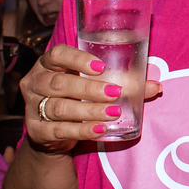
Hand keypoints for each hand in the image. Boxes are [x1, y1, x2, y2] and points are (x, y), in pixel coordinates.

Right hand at [21, 44, 161, 153]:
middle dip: (90, 89)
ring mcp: (32, 107)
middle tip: (115, 92)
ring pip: (60, 108)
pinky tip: (100, 129)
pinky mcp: (36, 131)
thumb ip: (123, 84)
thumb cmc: (76, 99)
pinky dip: (82, 130)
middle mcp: (35, 83)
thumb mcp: (93, 86)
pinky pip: (59, 130)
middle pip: (60, 83)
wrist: (53, 134)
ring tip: (114, 112)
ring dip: (89, 110)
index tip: (101, 67)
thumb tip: (156, 87)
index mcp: (48, 64)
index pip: (57, 54)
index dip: (77, 59)